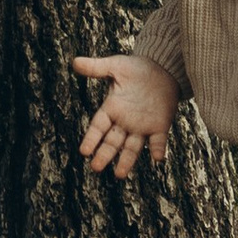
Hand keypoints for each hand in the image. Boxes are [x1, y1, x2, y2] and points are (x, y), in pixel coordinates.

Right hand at [75, 53, 180, 179]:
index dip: (92, 138)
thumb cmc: (137, 68)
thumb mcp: (116, 66)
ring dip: (127, 160)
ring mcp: (142, 126)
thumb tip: (75, 62)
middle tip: (96, 168)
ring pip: (132, 147)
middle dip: (105, 154)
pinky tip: (157, 158)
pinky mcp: (160, 126)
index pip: (98, 126)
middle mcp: (125, 122)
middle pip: (112, 142)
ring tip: (120, 175)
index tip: (84, 151)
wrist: (163, 69)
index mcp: (112, 108)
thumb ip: (96, 67)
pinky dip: (157, 149)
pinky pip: (158, 141)